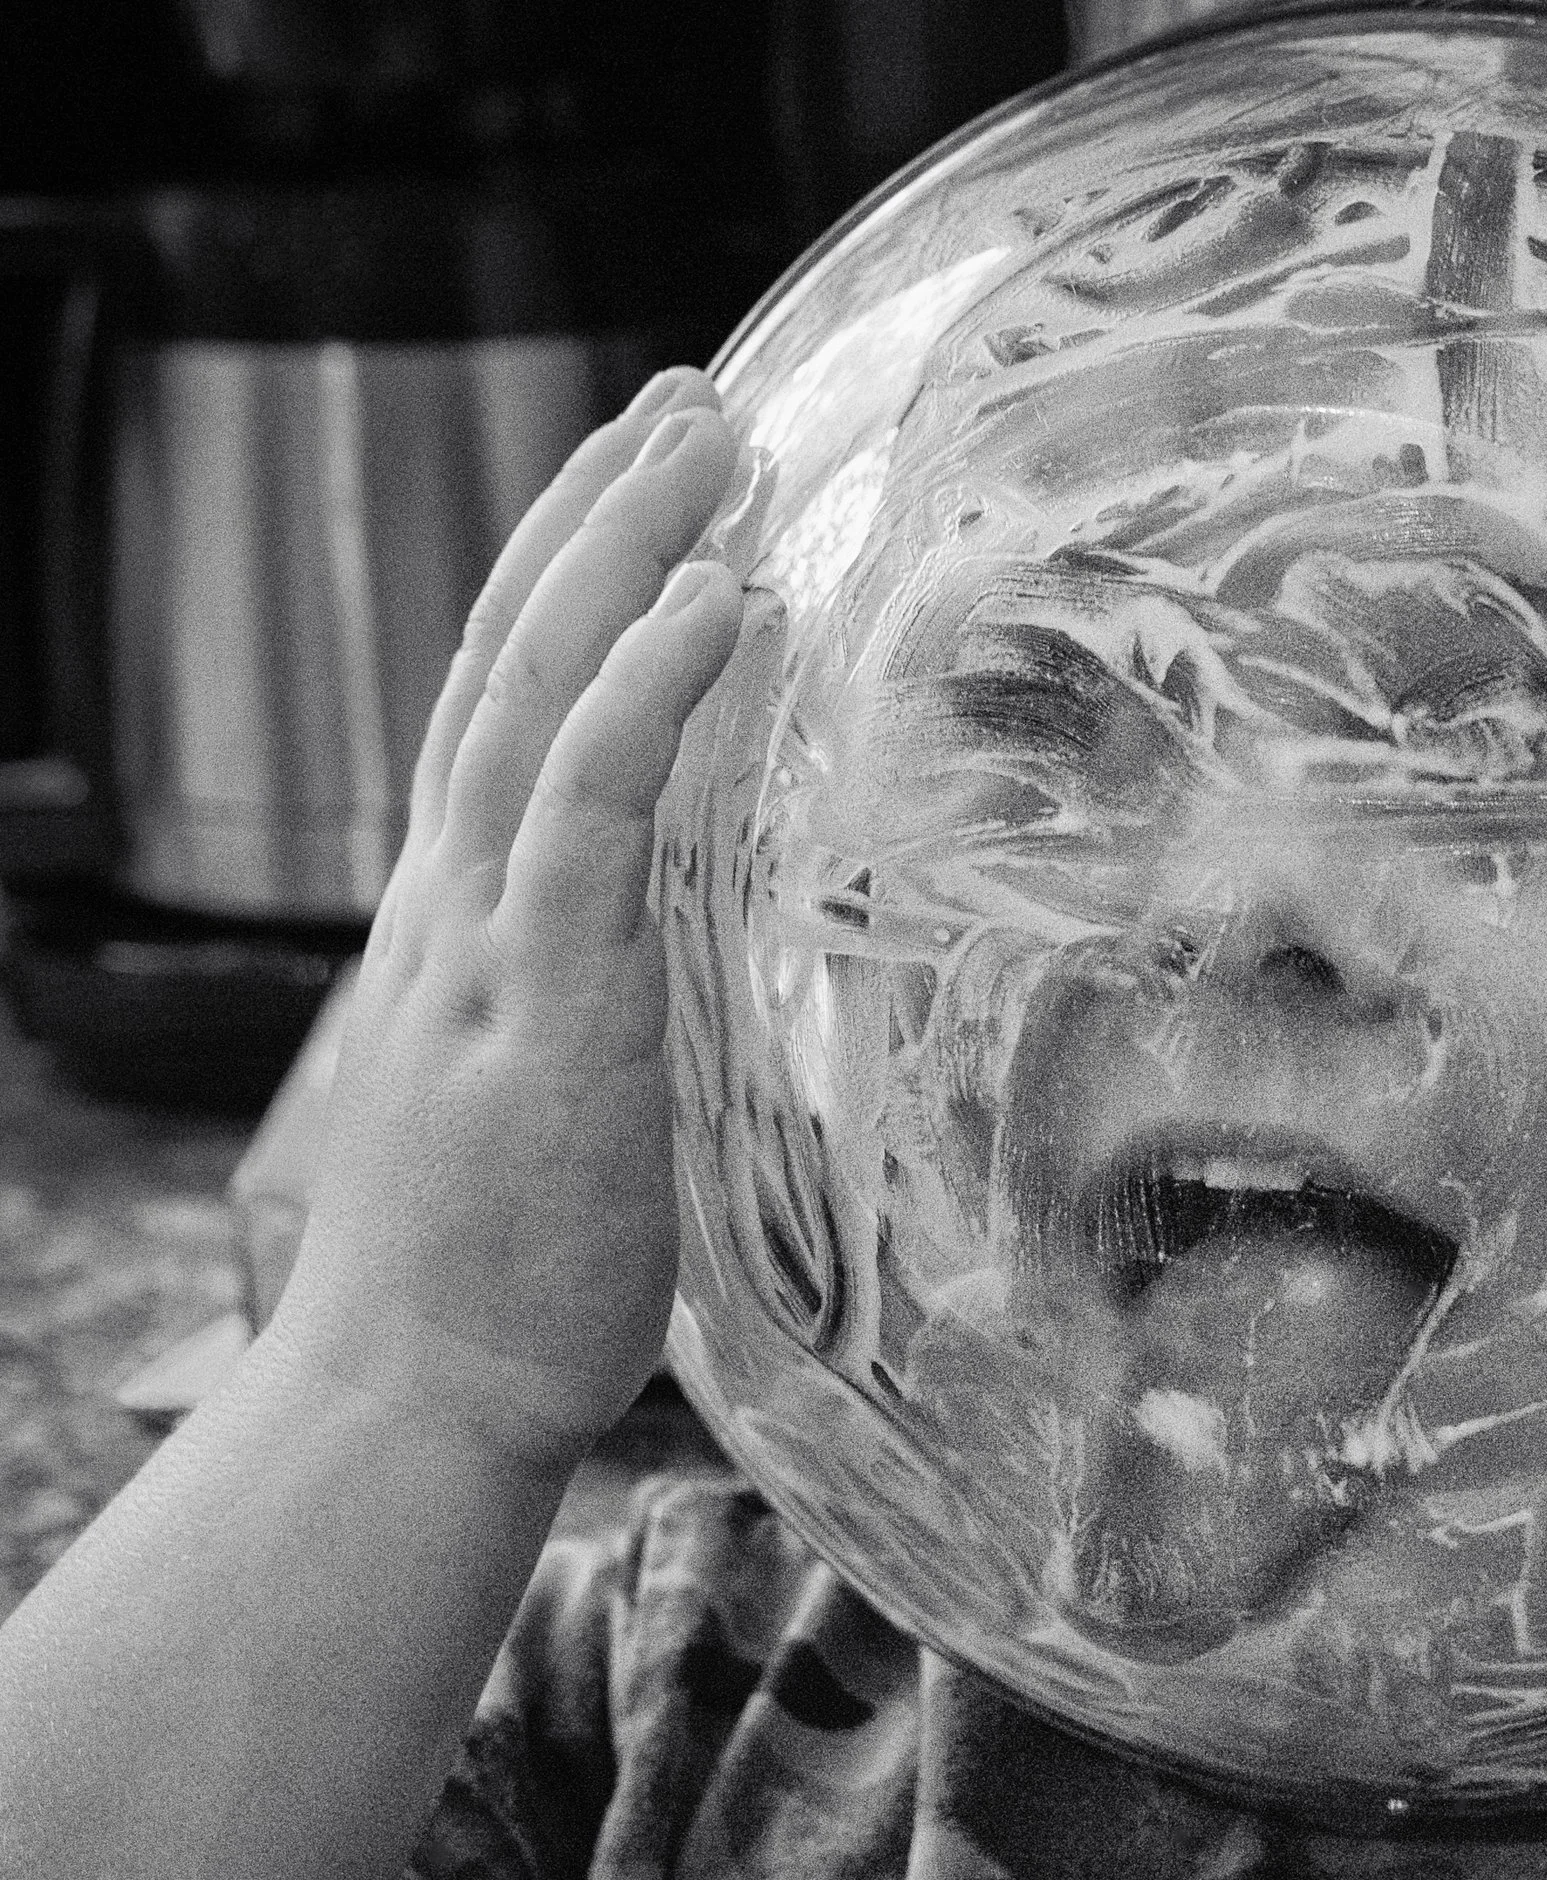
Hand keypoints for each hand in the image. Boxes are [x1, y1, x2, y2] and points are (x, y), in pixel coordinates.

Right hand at [268, 367, 744, 1471]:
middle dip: (598, 521)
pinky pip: (592, 810)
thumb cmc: (490, 1273)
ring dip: (628, 555)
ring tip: (713, 439)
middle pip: (513, 662)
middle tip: (686, 402)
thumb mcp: (542, 1105)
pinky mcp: (548, 1001)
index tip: (644, 496)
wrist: (413, 1395)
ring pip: (540, 697)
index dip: (568, 590)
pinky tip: (718, 601)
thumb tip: (676, 980)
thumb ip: (592, 1011)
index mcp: (461, 923)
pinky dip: (645, 693)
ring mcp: (491, 944)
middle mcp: (457, 904)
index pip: (505, 713)